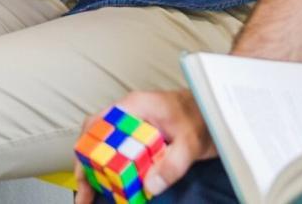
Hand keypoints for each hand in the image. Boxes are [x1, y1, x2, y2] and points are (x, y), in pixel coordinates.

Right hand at [72, 90, 214, 202]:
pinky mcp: (140, 143)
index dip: (86, 148)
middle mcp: (128, 117)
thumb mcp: (191, 142)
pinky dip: (113, 175)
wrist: (218, 113)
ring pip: (105, 151)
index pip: (98, 124)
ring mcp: (133, 130)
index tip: (84, 173)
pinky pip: (119, 158)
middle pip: (96, 141)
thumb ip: (172, 163)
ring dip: (97, 174)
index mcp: (134, 107)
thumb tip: (149, 186)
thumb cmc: (204, 117)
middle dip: (87, 168)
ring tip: (90, 199)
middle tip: (83, 196)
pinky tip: (112, 191)